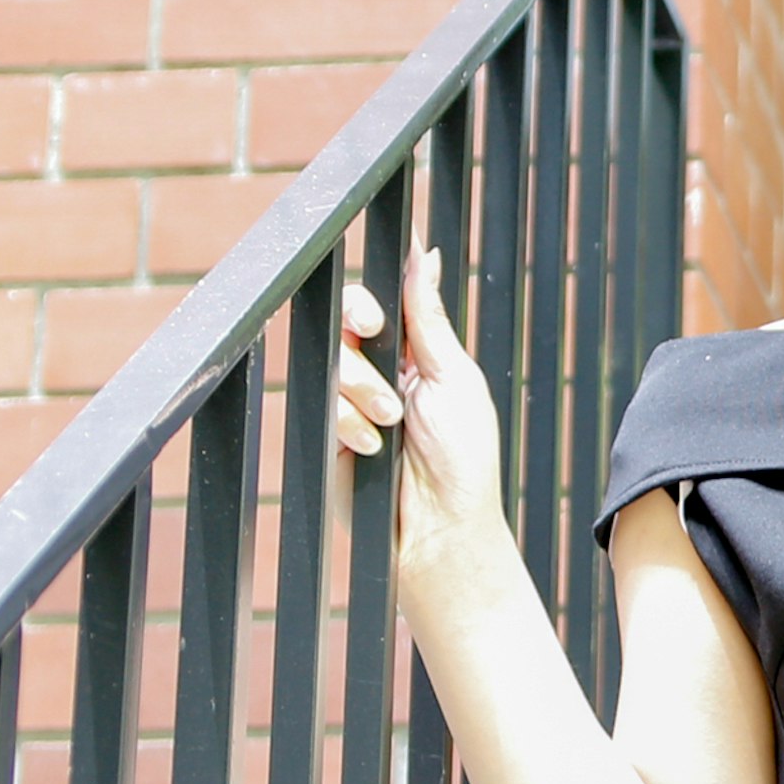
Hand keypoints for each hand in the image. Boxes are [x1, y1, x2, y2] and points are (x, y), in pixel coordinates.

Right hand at [331, 248, 510, 564]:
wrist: (438, 527)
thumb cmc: (462, 457)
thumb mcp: (452, 376)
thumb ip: (428, 317)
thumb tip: (423, 255)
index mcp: (417, 351)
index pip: (383, 302)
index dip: (374, 295)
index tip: (378, 304)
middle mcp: (382, 371)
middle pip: (346, 320)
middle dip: (362, 332)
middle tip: (382, 349)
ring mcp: (352, 401)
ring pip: (332, 360)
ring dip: (363, 389)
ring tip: (391, 422)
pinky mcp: (329, 432)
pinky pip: (321, 404)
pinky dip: (347, 423)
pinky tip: (371, 448)